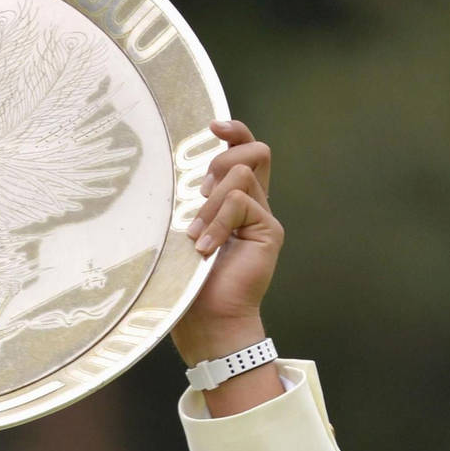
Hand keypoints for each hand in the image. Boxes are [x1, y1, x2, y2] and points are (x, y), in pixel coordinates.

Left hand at [169, 119, 282, 368]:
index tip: (212, 126)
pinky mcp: (270, 230)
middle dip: (222, 161)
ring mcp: (263, 218)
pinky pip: (240, 201)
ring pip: (241, 175)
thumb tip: (180, 169)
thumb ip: (190, 201)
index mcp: (233, 203)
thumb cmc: (187, 285)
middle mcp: (253, 206)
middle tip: (199, 193)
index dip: (234, 131)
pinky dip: (217, 221)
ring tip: (195, 236)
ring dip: (210, 202)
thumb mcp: (182, 233)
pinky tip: (205, 248)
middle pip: (254, 151)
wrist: (208, 324)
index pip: (244, 151)